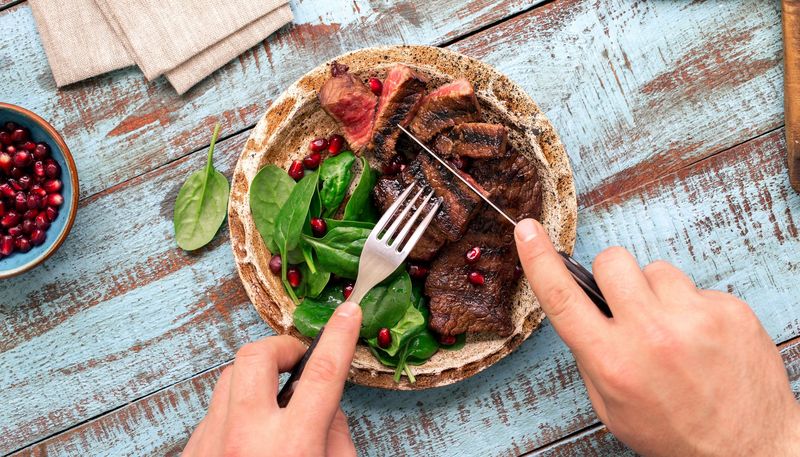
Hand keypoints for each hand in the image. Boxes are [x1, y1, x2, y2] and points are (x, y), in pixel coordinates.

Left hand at [183, 301, 361, 456]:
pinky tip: (249, 433)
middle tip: (297, 361)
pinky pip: (213, 413)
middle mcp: (245, 438)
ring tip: (274, 402)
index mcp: (292, 446)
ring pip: (229, 379)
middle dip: (281, 348)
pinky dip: (235, 412)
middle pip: (257, 356)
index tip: (348, 313)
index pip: (322, 373)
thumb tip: (328, 405)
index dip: (339, 337)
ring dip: (256, 380)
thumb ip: (335, 437)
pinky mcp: (191, 452)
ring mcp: (212, 443)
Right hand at [514, 219, 799, 456]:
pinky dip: (694, 307)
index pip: (562, 298)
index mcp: (613, 361)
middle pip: (612, 261)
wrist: (748, 450)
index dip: (538, 259)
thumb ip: (592, 355)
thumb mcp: (611, 407)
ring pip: (657, 269)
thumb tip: (584, 307)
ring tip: (674, 330)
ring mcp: (695, 319)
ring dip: (658, 293)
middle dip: (612, 275)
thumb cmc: (674, 432)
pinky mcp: (730, 311)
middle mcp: (651, 335)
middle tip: (626, 303)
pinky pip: (697, 286)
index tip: (527, 229)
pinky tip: (703, 338)